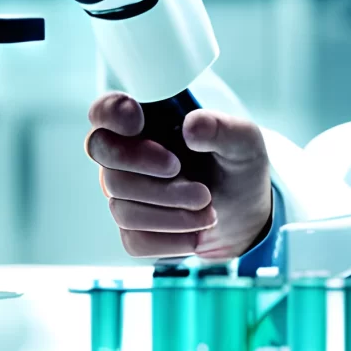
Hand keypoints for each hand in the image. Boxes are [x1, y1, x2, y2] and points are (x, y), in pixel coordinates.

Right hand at [85, 92, 273, 259]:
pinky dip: (172, 238)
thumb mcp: (243, 142)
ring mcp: (126, 195)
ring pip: (122, 204)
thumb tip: (191, 127)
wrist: (246, 215)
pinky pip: (135, 238)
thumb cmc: (237, 167)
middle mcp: (128, 157)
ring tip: (209, 209)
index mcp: (148, 124)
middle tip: (180, 169)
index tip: (137, 121)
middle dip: (143, 163)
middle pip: (104, 155)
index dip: (111, 113)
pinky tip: (196, 232)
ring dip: (171, 210)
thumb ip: (221, 128)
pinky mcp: (133, 231)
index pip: (106, 111)